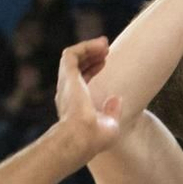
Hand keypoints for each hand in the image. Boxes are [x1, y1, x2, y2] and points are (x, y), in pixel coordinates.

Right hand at [51, 42, 121, 164]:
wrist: (80, 138)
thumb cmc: (94, 139)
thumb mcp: (109, 126)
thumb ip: (111, 112)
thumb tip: (116, 98)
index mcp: (75, 104)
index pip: (80, 80)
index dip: (92, 68)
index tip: (105, 61)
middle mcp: (67, 93)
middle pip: (76, 67)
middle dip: (90, 56)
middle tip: (106, 49)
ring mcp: (66, 84)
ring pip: (72, 58)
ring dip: (88, 48)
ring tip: (104, 44)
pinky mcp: (67, 76)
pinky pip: (71, 54)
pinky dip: (85, 46)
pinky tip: (100, 45)